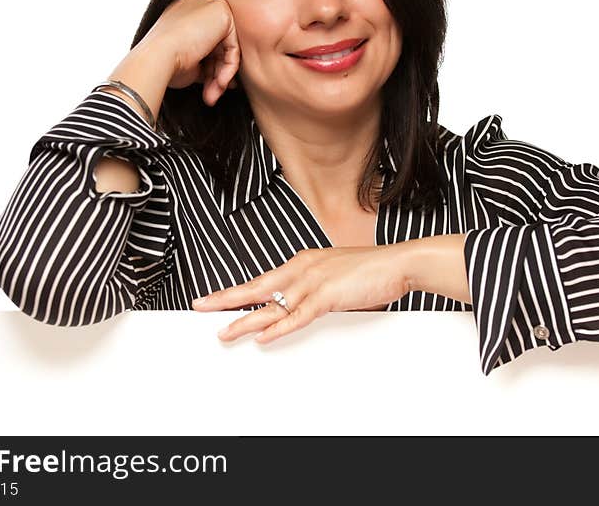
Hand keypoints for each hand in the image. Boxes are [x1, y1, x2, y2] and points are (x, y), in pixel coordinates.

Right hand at [138, 0, 241, 105]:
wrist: (156, 57)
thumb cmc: (162, 62)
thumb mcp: (185, 61)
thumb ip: (203, 61)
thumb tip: (221, 76)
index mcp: (181, 14)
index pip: (204, 42)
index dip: (208, 66)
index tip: (208, 86)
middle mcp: (195, 6)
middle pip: (216, 46)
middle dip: (216, 73)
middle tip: (212, 94)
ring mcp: (208, 6)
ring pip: (225, 48)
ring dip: (221, 75)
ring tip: (212, 93)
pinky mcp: (222, 12)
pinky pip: (233, 47)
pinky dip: (228, 68)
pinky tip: (219, 83)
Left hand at [191, 245, 410, 342]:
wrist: (397, 262)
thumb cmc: (371, 269)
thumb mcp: (334, 274)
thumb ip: (315, 286)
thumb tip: (301, 304)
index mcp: (303, 262)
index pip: (263, 280)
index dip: (238, 291)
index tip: (217, 298)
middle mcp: (302, 269)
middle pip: (256, 287)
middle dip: (226, 299)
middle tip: (201, 306)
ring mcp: (313, 281)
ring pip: (272, 305)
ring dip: (246, 321)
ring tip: (225, 333)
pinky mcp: (327, 295)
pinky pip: (298, 316)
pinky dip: (280, 327)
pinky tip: (264, 336)